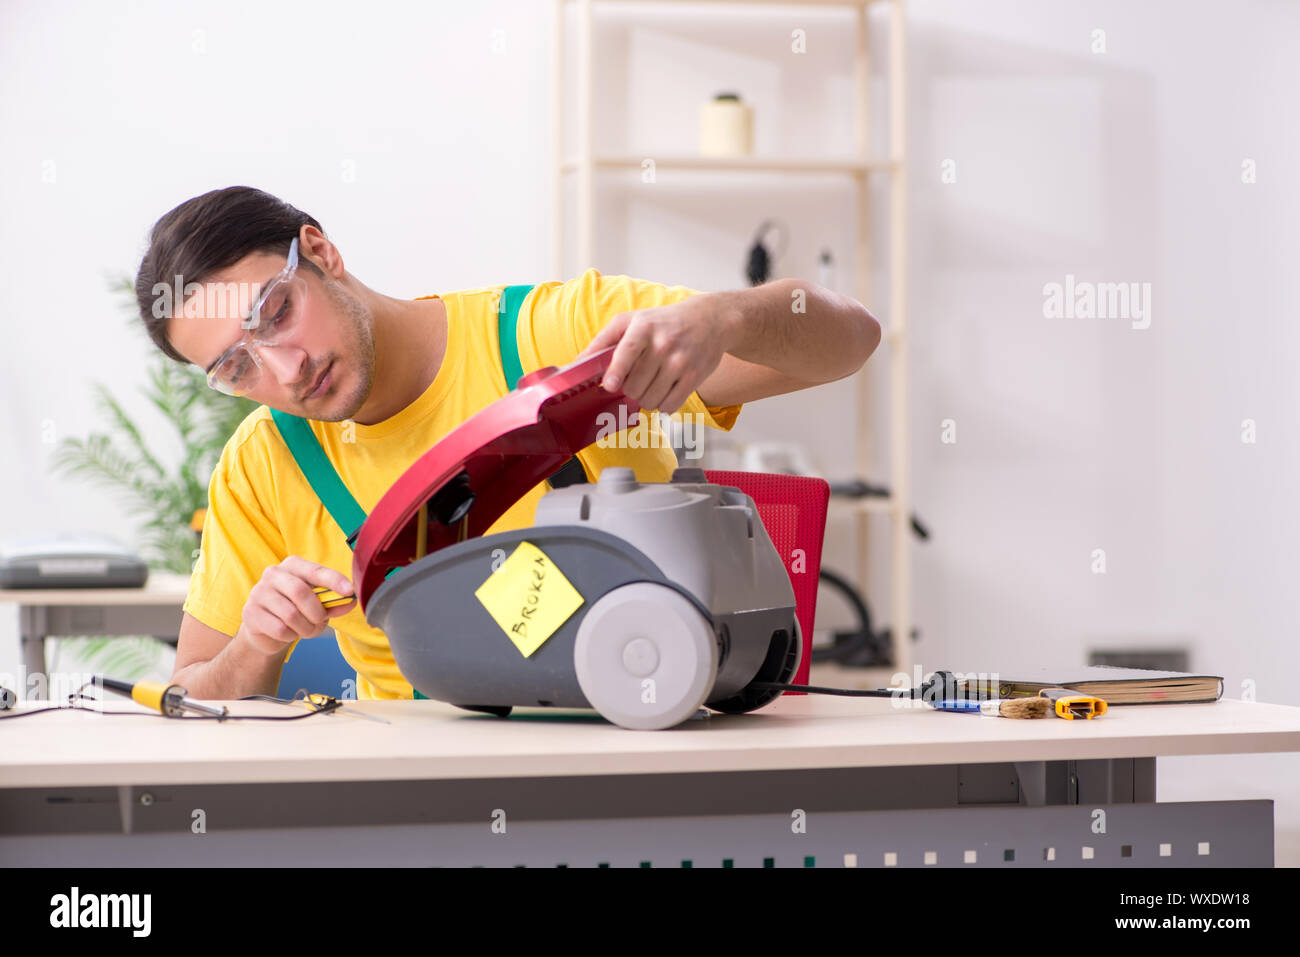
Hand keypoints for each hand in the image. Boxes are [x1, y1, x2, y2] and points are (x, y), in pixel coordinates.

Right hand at [240, 556, 355, 655]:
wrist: (268, 630)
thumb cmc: (297, 610)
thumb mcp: (318, 604)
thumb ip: (334, 602)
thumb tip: (351, 600)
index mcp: (292, 565)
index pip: (315, 570)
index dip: (333, 580)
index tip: (349, 591)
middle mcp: (273, 574)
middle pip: (300, 592)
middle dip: (316, 612)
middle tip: (320, 620)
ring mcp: (258, 593)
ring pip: (290, 614)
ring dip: (305, 628)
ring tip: (306, 629)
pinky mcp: (250, 613)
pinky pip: (279, 629)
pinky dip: (291, 635)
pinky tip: (289, 633)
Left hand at [577, 294, 738, 413]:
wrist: (710, 320)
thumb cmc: (663, 322)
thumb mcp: (632, 320)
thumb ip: (604, 340)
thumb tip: (578, 363)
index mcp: (644, 327)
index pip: (628, 351)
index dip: (616, 371)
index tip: (609, 385)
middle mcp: (664, 343)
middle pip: (635, 385)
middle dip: (629, 390)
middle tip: (635, 381)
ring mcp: (681, 361)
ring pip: (651, 399)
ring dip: (645, 399)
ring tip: (651, 385)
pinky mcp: (695, 376)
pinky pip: (671, 405)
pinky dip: (663, 405)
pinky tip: (665, 391)